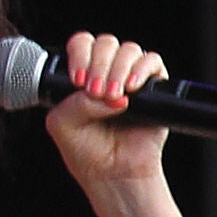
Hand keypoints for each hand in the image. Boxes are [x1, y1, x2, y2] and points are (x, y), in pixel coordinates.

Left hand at [44, 30, 170, 193]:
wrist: (113, 173)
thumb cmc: (86, 150)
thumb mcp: (62, 124)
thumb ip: (74, 102)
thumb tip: (105, 92)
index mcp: (80, 75)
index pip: (81, 45)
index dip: (79, 55)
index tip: (78, 80)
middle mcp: (106, 72)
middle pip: (105, 43)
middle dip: (99, 64)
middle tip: (96, 91)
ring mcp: (130, 77)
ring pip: (128, 50)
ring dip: (118, 69)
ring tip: (114, 97)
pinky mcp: (154, 87)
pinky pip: (153, 62)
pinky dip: (142, 70)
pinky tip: (131, 89)